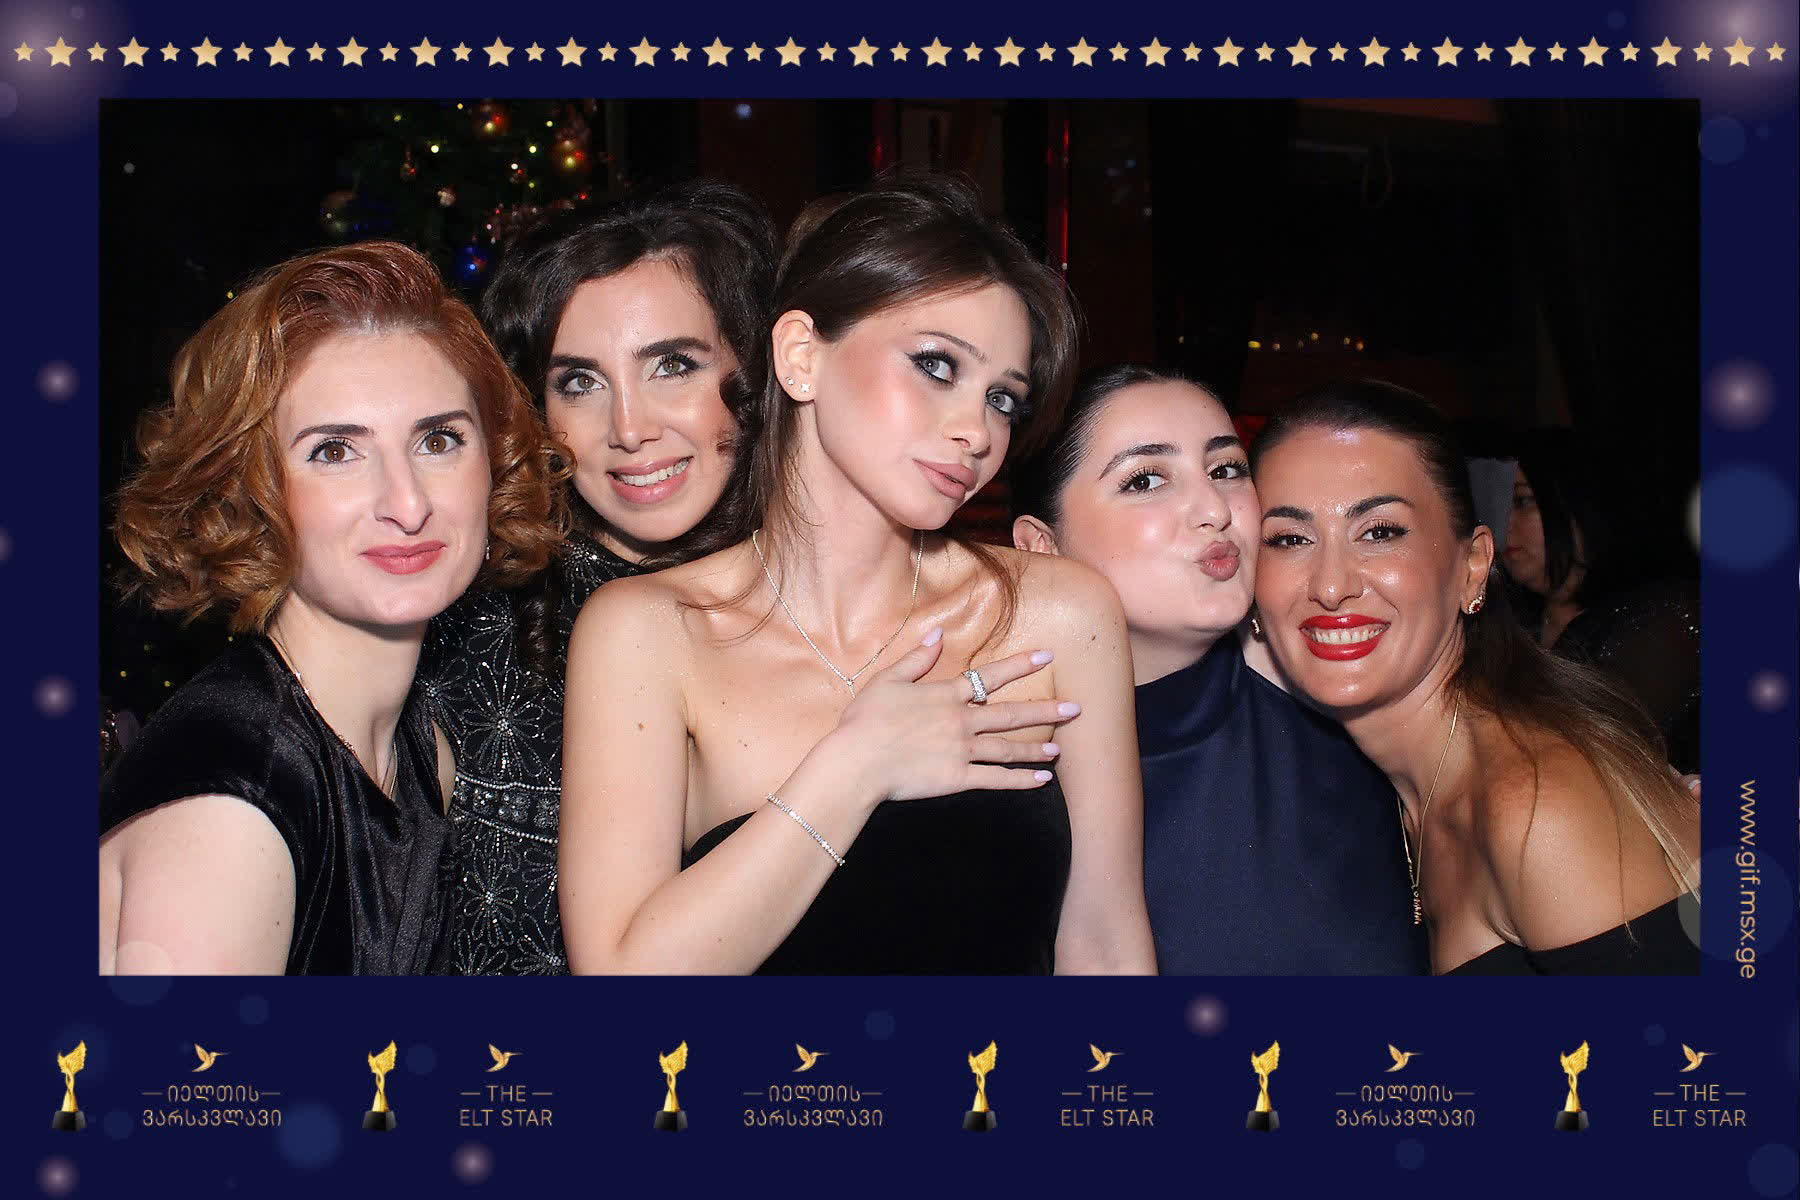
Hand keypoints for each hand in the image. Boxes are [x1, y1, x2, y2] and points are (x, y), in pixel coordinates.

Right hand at [825, 627, 1077, 806]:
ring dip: (1036, 748)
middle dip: (1046, 710)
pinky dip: (1020, 780)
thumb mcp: (887, 680)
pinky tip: (1041, 780)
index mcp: (946, 694)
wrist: (857, 762)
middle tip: (1076, 708)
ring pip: (1008, 747)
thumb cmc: (865, 721)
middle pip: (1011, 714)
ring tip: (1059, 749)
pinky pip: (996, 779)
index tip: (1048, 655)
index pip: (990, 676)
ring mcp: (962, 750)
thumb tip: (938, 634)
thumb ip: (917, 658)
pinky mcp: (958, 778)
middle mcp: (961, 720)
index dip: (1021, 665)